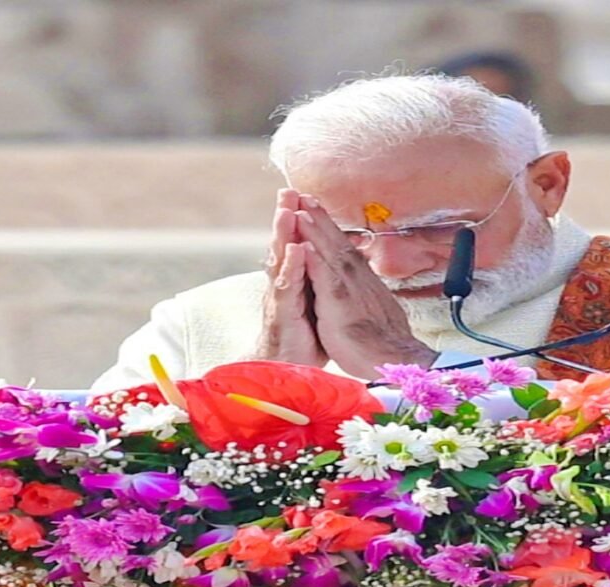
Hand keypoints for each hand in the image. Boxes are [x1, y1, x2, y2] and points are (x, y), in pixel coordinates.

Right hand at [256, 189, 327, 367]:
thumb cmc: (304, 338)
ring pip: (282, 261)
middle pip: (285, 245)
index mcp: (296, 280)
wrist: (289, 371)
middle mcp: (285, 285)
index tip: (303, 194)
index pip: (297, 244)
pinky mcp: (284, 315)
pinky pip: (288, 288)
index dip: (300, 220)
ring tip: (287, 211)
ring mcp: (282, 299)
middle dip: (286, 217)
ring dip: (284, 235)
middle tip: (288, 191)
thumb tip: (328, 262)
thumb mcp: (317, 304)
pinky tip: (297, 250)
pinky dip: (292, 268)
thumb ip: (318, 281)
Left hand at [294, 195, 437, 378]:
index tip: (315, 209)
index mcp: (361, 279)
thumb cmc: (383, 339)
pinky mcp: (340, 301)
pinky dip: (314, 259)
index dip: (328, 227)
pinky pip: (325, 276)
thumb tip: (366, 286)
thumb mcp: (374, 308)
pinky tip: (303, 245)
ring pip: (329, 252)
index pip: (342, 248)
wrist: (395, 357)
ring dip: (314, 229)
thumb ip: (365, 293)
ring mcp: (348, 287)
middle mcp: (356, 277)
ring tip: (300, 209)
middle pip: (335, 241)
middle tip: (303, 195)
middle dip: (319, 217)